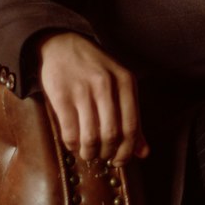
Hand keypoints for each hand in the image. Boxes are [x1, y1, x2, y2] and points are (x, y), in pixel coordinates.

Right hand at [37, 32, 148, 164]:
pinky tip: (74, 144)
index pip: (132, 127)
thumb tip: (143, 152)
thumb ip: (132, 117)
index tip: (120, 160)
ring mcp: (83, 90)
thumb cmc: (96, 69)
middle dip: (108, 153)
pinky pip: (70, 131)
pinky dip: (73, 145)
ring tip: (89, 153)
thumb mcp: (120, 85)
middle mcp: (106, 85)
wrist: (63, 44)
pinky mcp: (61, 96)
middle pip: (112, 134)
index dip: (127, 150)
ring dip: (90, 153)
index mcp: (126, 82)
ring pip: (91, 136)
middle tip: (104, 157)